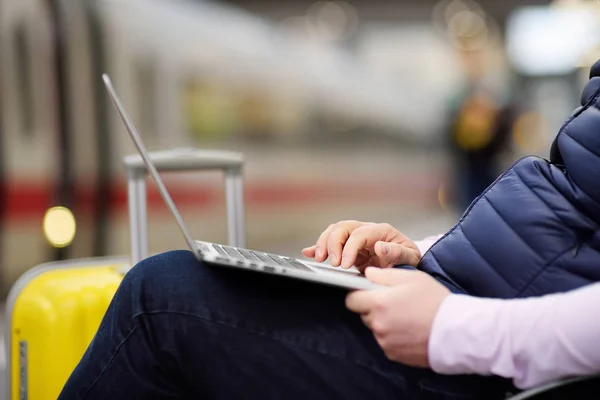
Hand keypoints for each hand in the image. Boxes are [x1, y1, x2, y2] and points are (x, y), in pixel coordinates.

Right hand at [302, 220, 420, 271]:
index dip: (349, 248)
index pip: (359, 234)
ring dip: (324, 243)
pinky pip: (330, 241)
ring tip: (319, 259)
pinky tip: (308, 252)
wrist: (409, 261)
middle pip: (342, 228)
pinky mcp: (348, 247)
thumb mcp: (410, 256)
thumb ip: (397, 252)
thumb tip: (380, 247)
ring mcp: (356, 237)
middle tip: (332, 263)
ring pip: (334, 231)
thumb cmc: (409, 258)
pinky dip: (317, 246)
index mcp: (380, 231)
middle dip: (333, 244)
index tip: (344, 265)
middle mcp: (366, 230)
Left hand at [346, 268, 450, 367]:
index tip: (369, 294)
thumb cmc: (435, 301)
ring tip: (406, 317)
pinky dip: (393, 337)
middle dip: (374, 308)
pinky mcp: (393, 354)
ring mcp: (385, 341)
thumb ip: (384, 275)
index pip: (351, 300)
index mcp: (379, 303)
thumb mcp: (412, 278)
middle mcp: (378, 324)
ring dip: (384, 323)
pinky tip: (410, 330)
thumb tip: (368, 274)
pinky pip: (386, 342)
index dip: (359, 295)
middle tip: (395, 304)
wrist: (455, 331)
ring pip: (375, 329)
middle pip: (364, 314)